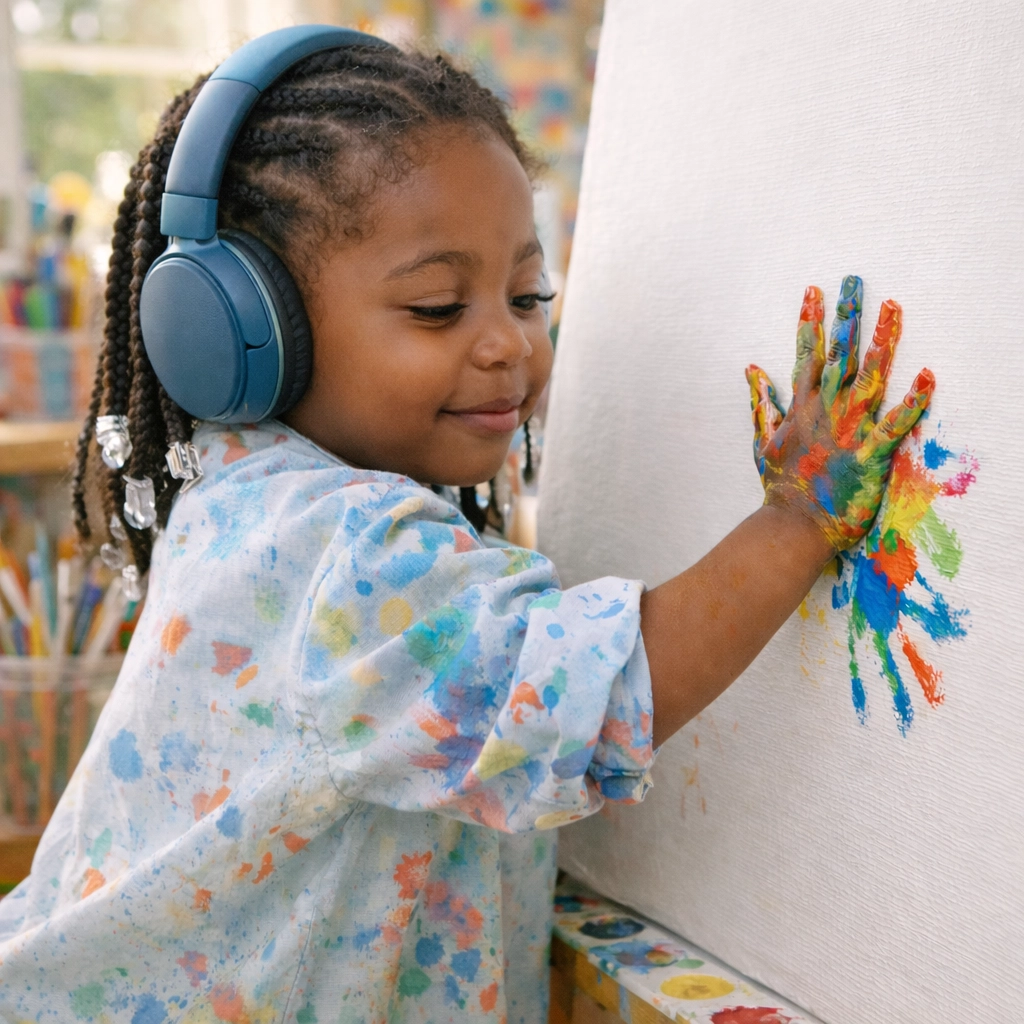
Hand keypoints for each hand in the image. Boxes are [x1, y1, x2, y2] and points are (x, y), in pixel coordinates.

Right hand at [745, 276, 934, 551]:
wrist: (794, 527)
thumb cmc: (781, 488)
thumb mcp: (765, 442)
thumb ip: (762, 404)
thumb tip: (753, 369)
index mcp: (801, 410)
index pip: (807, 356)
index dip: (811, 322)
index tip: (814, 291)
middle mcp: (825, 413)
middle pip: (839, 356)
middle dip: (846, 316)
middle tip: (854, 280)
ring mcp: (848, 432)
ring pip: (868, 378)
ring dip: (881, 342)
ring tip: (891, 307)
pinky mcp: (870, 455)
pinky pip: (896, 424)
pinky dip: (912, 401)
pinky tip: (927, 375)